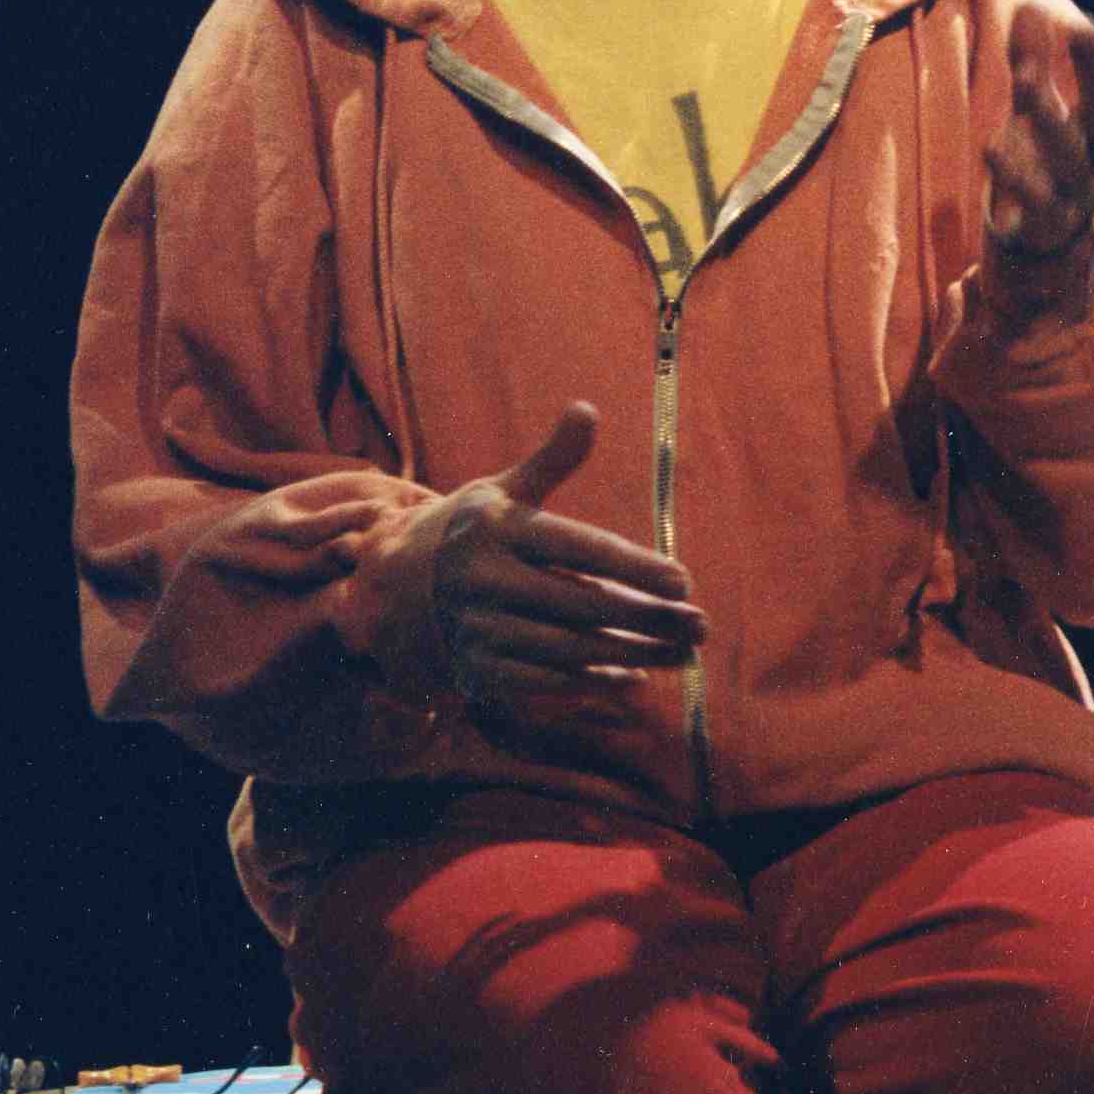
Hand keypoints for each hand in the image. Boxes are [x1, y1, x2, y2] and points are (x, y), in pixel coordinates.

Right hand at [421, 403, 705, 727]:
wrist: (393, 589)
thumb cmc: (471, 532)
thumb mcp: (503, 491)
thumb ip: (552, 460)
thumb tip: (587, 409)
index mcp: (497, 530)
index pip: (577, 549)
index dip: (633, 567)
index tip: (683, 580)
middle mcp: (484, 581)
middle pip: (581, 605)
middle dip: (646, 618)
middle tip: (699, 624)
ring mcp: (478, 630)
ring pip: (570, 649)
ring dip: (633, 655)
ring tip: (683, 653)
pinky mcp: (478, 670)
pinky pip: (545, 683)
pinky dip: (592, 684)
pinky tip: (636, 678)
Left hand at [984, 0, 1093, 259]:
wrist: (1052, 262)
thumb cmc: (1047, 173)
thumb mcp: (1039, 114)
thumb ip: (1033, 62)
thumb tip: (1033, 3)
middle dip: (1090, 69)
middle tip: (1078, 27)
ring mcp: (1078, 192)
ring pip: (1066, 152)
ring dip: (1045, 114)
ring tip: (1022, 76)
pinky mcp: (1048, 224)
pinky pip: (1032, 197)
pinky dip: (1012, 173)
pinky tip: (990, 146)